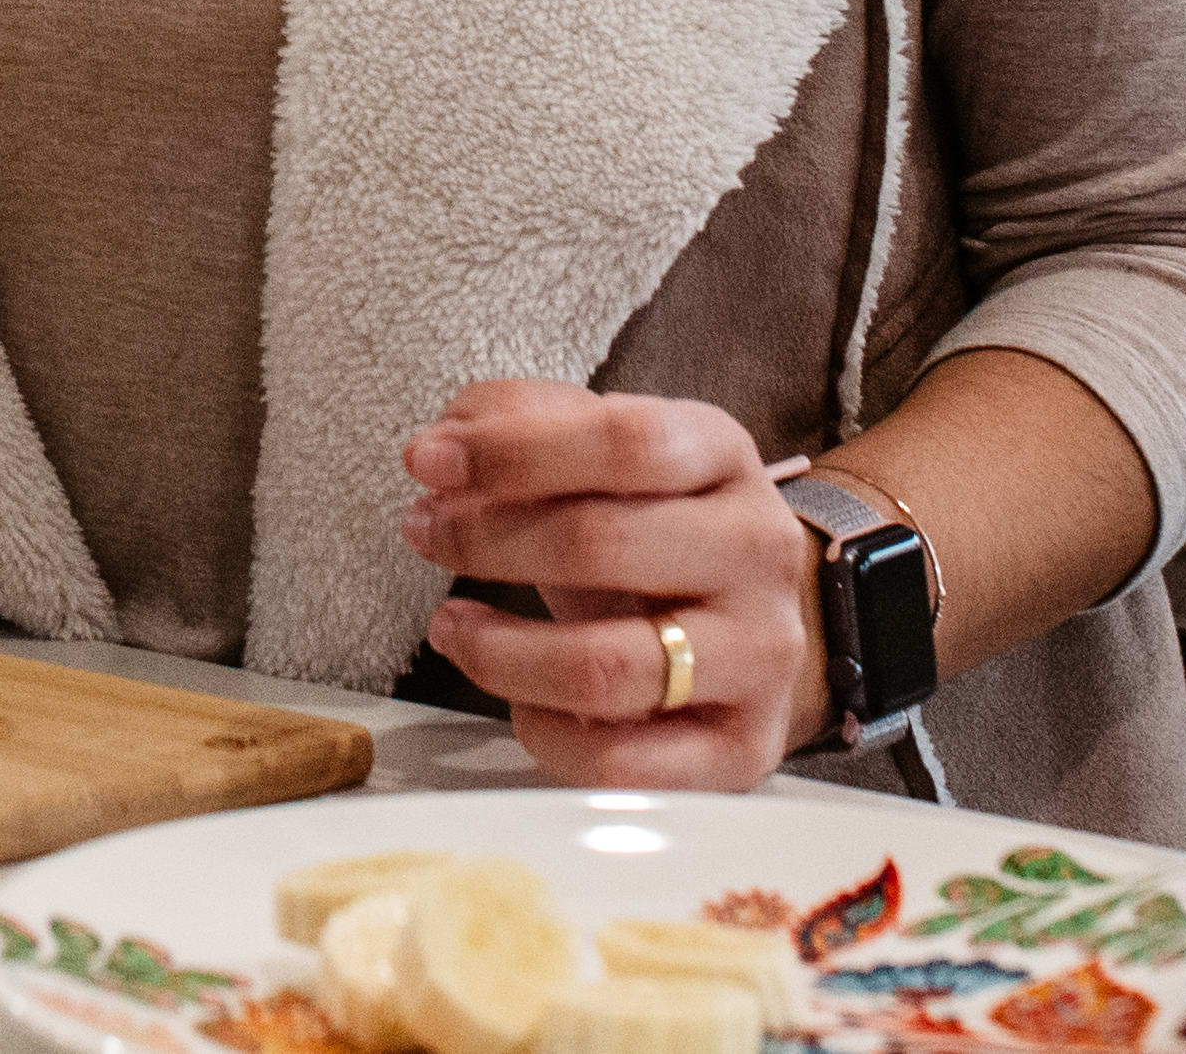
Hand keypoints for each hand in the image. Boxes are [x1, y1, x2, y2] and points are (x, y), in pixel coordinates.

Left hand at [401, 381, 827, 789]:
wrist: (750, 623)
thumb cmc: (651, 525)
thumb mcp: (601, 452)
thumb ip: (522, 421)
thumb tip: (446, 442)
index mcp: (722, 455)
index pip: (624, 442)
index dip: (512, 451)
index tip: (426, 462)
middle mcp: (758, 551)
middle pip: (604, 544)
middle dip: (486, 540)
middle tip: (423, 534)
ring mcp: (762, 656)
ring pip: (608, 667)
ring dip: (500, 652)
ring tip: (451, 628)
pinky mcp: (745, 751)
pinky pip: (623, 763)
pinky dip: (548, 736)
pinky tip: (520, 704)